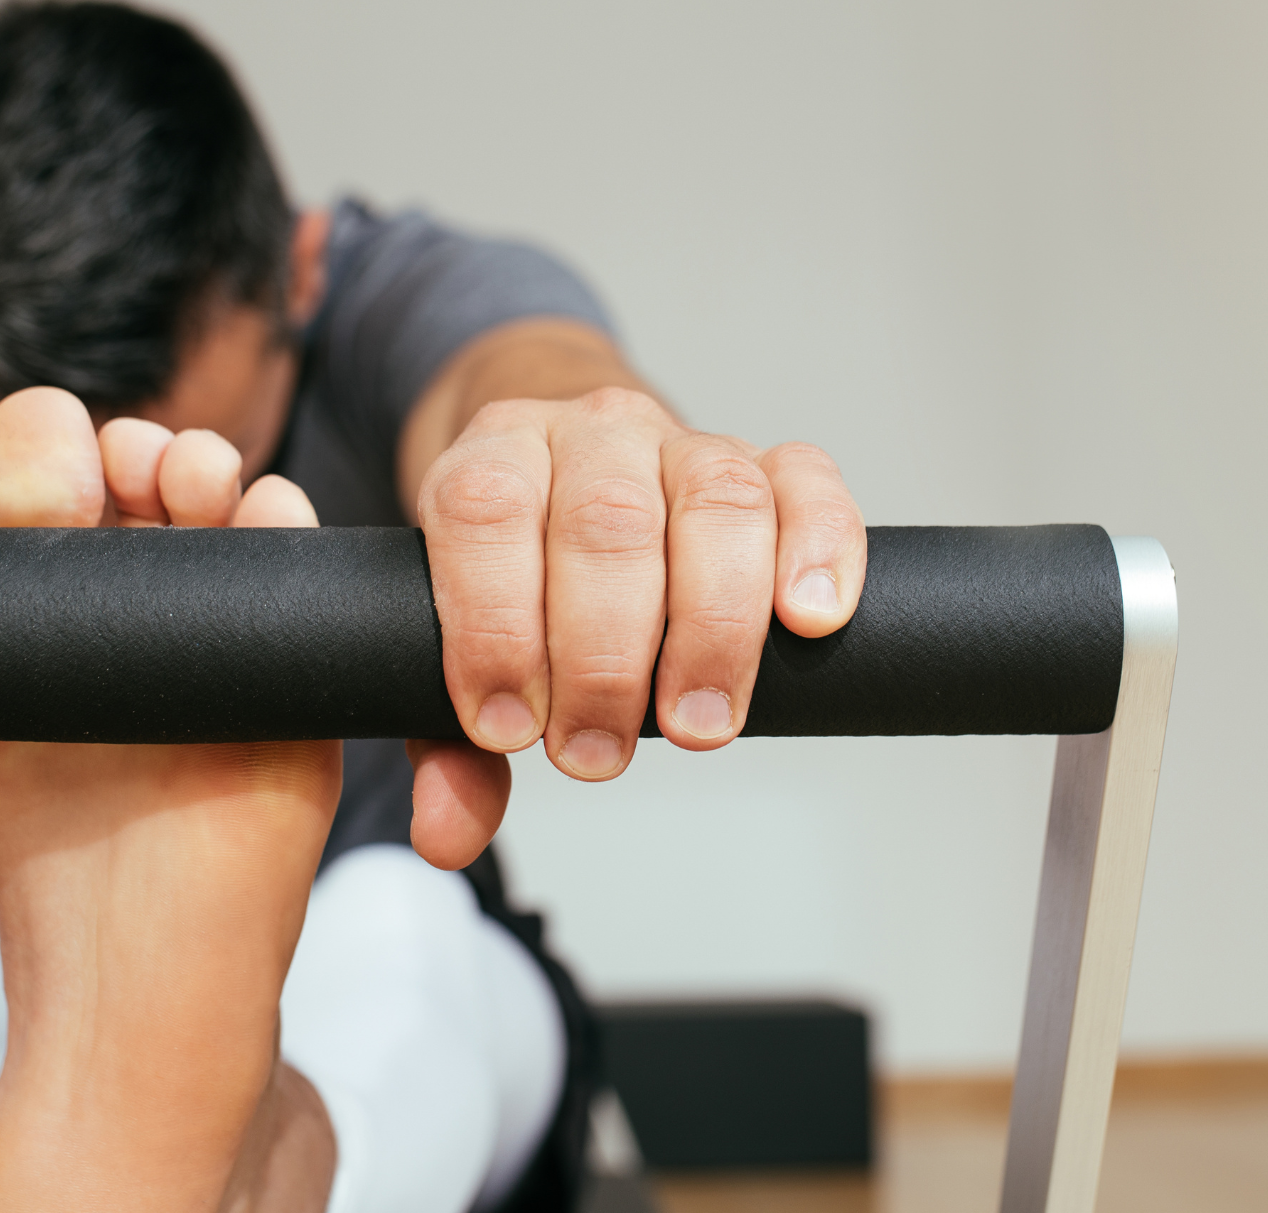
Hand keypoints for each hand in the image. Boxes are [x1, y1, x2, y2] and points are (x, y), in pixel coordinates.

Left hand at [0, 389, 337, 1212]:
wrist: (140, 947)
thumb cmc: (49, 834)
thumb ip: (1, 531)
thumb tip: (56, 419)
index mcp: (50, 598)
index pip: (63, 471)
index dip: (71, 449)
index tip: (72, 476)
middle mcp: (141, 604)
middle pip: (156, 471)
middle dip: (152, 450)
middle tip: (146, 476)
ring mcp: (226, 633)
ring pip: (240, 501)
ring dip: (220, 475)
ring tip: (202, 496)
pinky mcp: (297, 666)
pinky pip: (306, 563)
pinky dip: (284, 525)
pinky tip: (259, 531)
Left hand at [408, 385, 864, 867]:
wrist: (562, 472)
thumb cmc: (512, 572)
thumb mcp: (452, 644)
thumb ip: (445, 740)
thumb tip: (450, 833)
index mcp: (495, 454)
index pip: (487, 510)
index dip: (495, 623)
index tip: (508, 726)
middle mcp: (593, 433)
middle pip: (607, 521)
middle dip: (603, 656)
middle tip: (596, 752)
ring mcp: (687, 444)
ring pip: (717, 502)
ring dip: (713, 626)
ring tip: (697, 722)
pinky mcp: (771, 466)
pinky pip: (810, 484)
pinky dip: (822, 549)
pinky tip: (809, 620)